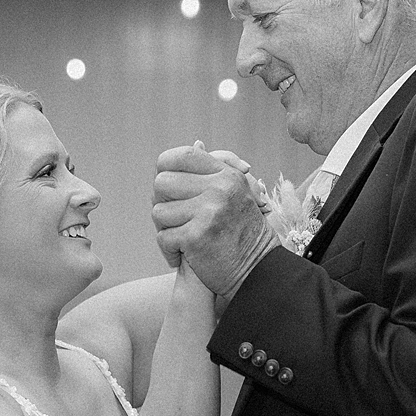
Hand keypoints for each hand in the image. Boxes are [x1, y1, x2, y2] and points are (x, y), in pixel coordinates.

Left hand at [153, 143, 277, 296]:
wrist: (258, 272)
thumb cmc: (243, 234)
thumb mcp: (237, 194)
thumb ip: (215, 171)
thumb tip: (197, 142)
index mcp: (227, 175)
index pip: (182, 155)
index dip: (166, 168)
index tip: (168, 187)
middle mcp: (219, 189)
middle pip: (162, 183)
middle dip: (162, 204)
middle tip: (174, 221)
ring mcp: (208, 212)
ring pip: (158, 212)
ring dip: (165, 230)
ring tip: (182, 241)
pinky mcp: (197, 236)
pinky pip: (163, 238)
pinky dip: (169, 252)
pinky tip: (181, 257)